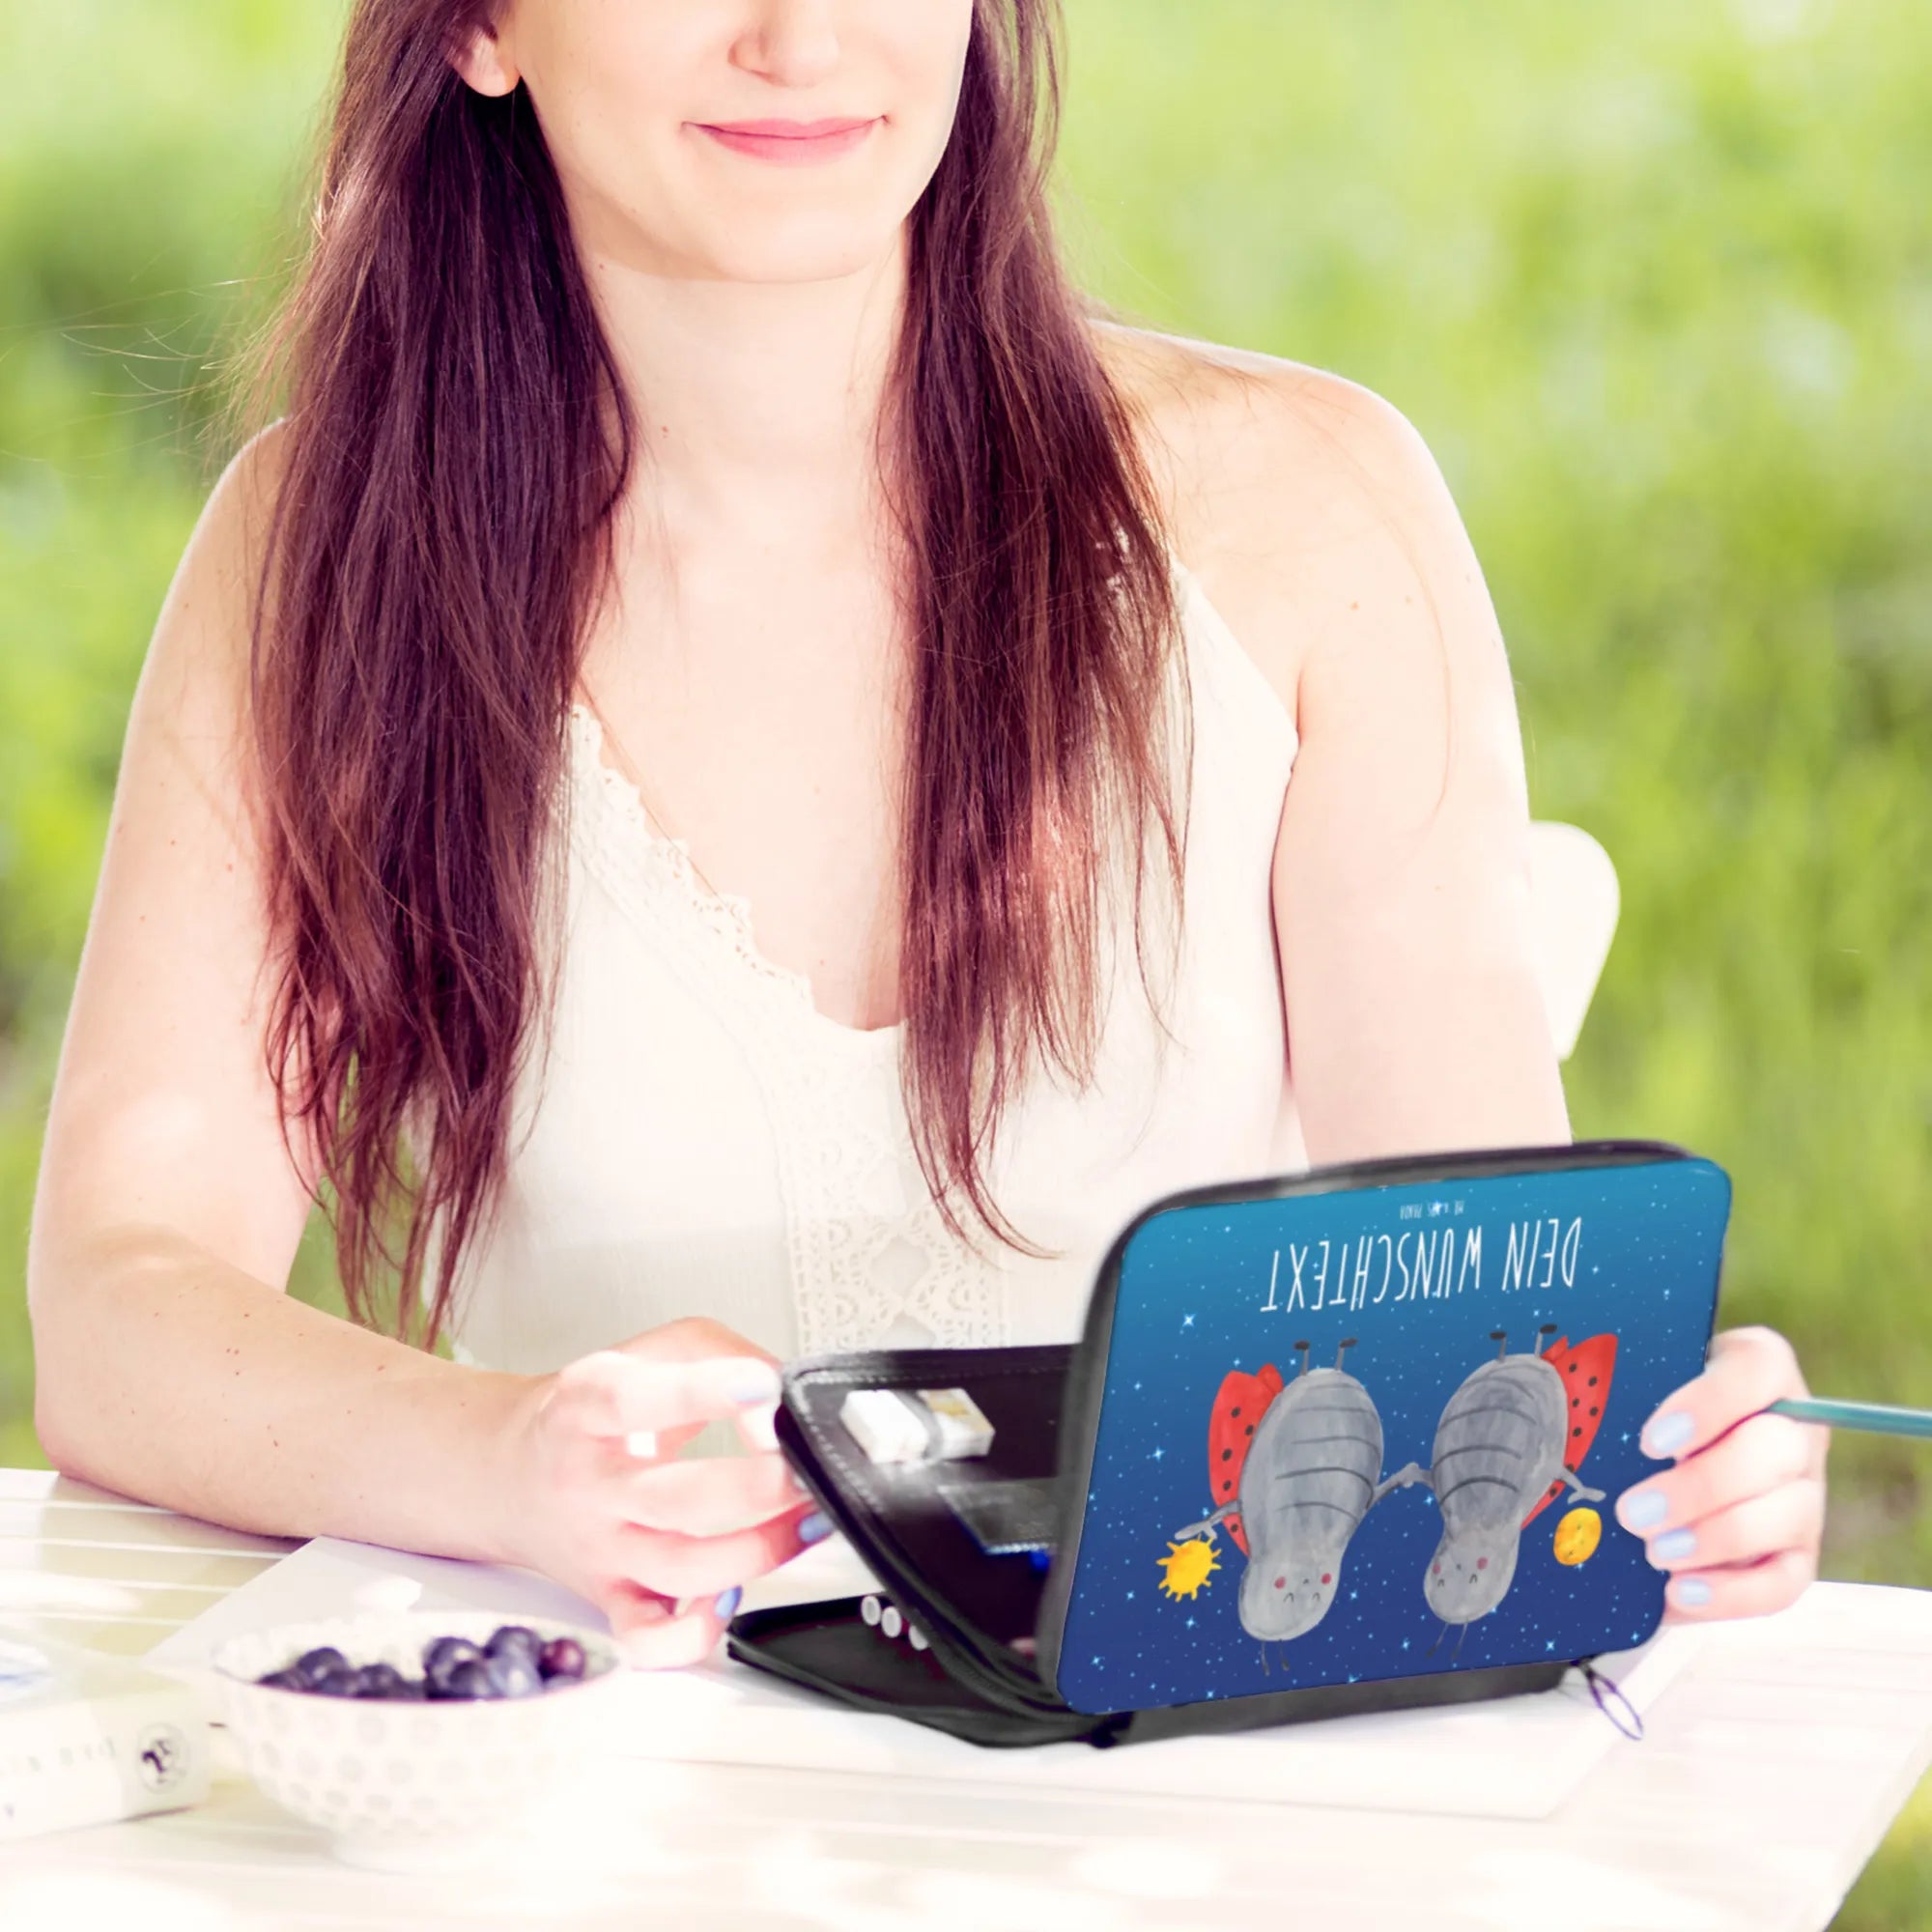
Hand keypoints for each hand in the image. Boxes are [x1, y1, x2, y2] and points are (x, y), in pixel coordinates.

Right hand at [494, 1317, 827, 1666]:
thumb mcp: (647, 1350)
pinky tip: (732, 1596)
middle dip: (757, 1487)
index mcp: (586, 1407)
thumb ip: (720, 1355)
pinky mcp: (609, 1598)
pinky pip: (649, 1638)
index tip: (763, 1387)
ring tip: (804, 1519)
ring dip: (760, 1551)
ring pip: (680, 1570)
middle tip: (803, 1467)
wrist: (511, 1472)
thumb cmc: (592, 1412)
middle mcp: (588, 1483)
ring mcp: (600, 1547)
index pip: (634, 1399)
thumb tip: (776, 1401)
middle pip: (675, 1498)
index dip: (704, 1392)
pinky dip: (696, 1632)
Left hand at [1612, 1324, 1828, 1622]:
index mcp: (1759, 1370)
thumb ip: (1626, 1391)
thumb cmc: (1641, 1417)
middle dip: (1701, 1486)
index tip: (1652, 1442)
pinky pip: (1784, 1582)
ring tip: (1653, 1553)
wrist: (1651, 1475)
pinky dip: (1732, 1593)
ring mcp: (1803, 1496)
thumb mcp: (1637, 1390)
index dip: (1709, 1405)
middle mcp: (1794, 1431)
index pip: (1757, 1369)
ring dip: (1714, 1538)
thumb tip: (1577, 1410)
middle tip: (1635, 1512)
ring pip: (1786, 1515)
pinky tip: (1678, 1593)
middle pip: (1775, 1449)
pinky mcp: (1797, 1556)